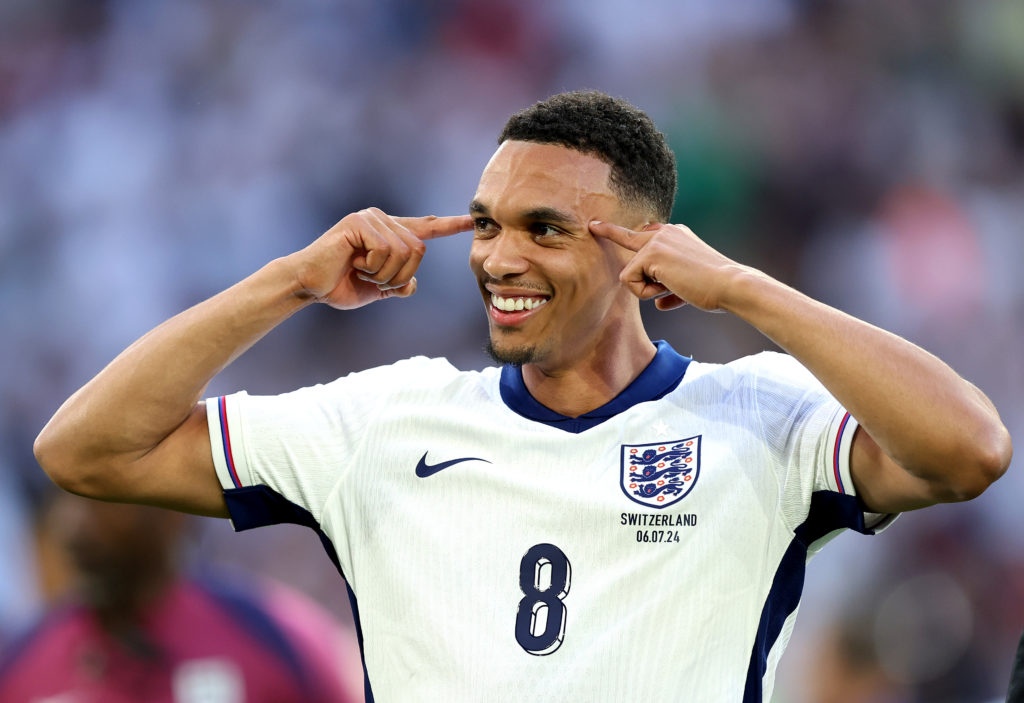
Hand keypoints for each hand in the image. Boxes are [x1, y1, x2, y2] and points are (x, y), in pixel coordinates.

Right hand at [292, 208, 472, 309]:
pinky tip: (354, 264)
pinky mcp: (358, 222)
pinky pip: (385, 250)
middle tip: (374, 280)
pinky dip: (373, 266)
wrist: (309, 285)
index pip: (425, 228)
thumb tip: (412, 284)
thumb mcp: (377, 290)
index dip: (449, 226)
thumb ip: (398, 285)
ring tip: (361, 271)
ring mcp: (371, 218)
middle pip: (419, 249)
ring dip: (384, 273)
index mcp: (390, 234)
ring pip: (404, 251)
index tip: (472, 221)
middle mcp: (383, 220)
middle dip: (401, 275)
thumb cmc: (339, 286)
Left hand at [589, 220, 747, 311]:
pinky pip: (629, 281)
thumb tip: (658, 305)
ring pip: (630, 271)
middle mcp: (664, 232)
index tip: (612, 225)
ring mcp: (656, 241)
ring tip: (674, 287)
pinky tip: (668, 287)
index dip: (630, 235)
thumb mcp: (689, 287)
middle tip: (591, 225)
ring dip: (647, 289)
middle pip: (627, 235)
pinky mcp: (650, 253)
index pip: (647, 234)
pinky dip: (645, 293)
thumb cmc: (715, 289)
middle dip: (608, 230)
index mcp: (676, 235)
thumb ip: (671, 291)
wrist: (730, 285)